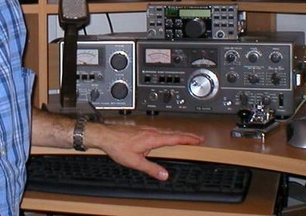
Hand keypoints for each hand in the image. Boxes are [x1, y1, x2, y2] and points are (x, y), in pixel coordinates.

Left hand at [85, 122, 203, 179]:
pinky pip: (160, 130)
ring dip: (178, 133)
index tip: (198, 139)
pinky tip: (166, 135)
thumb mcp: (135, 161)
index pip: (175, 138)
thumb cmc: (118, 146)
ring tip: (186, 136)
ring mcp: (146, 129)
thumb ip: (151, 169)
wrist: (106, 136)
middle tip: (198, 137)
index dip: (188, 138)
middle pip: (173, 132)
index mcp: (152, 138)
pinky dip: (168, 132)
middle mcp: (151, 132)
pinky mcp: (142, 129)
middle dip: (187, 135)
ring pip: (167, 130)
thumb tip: (164, 175)